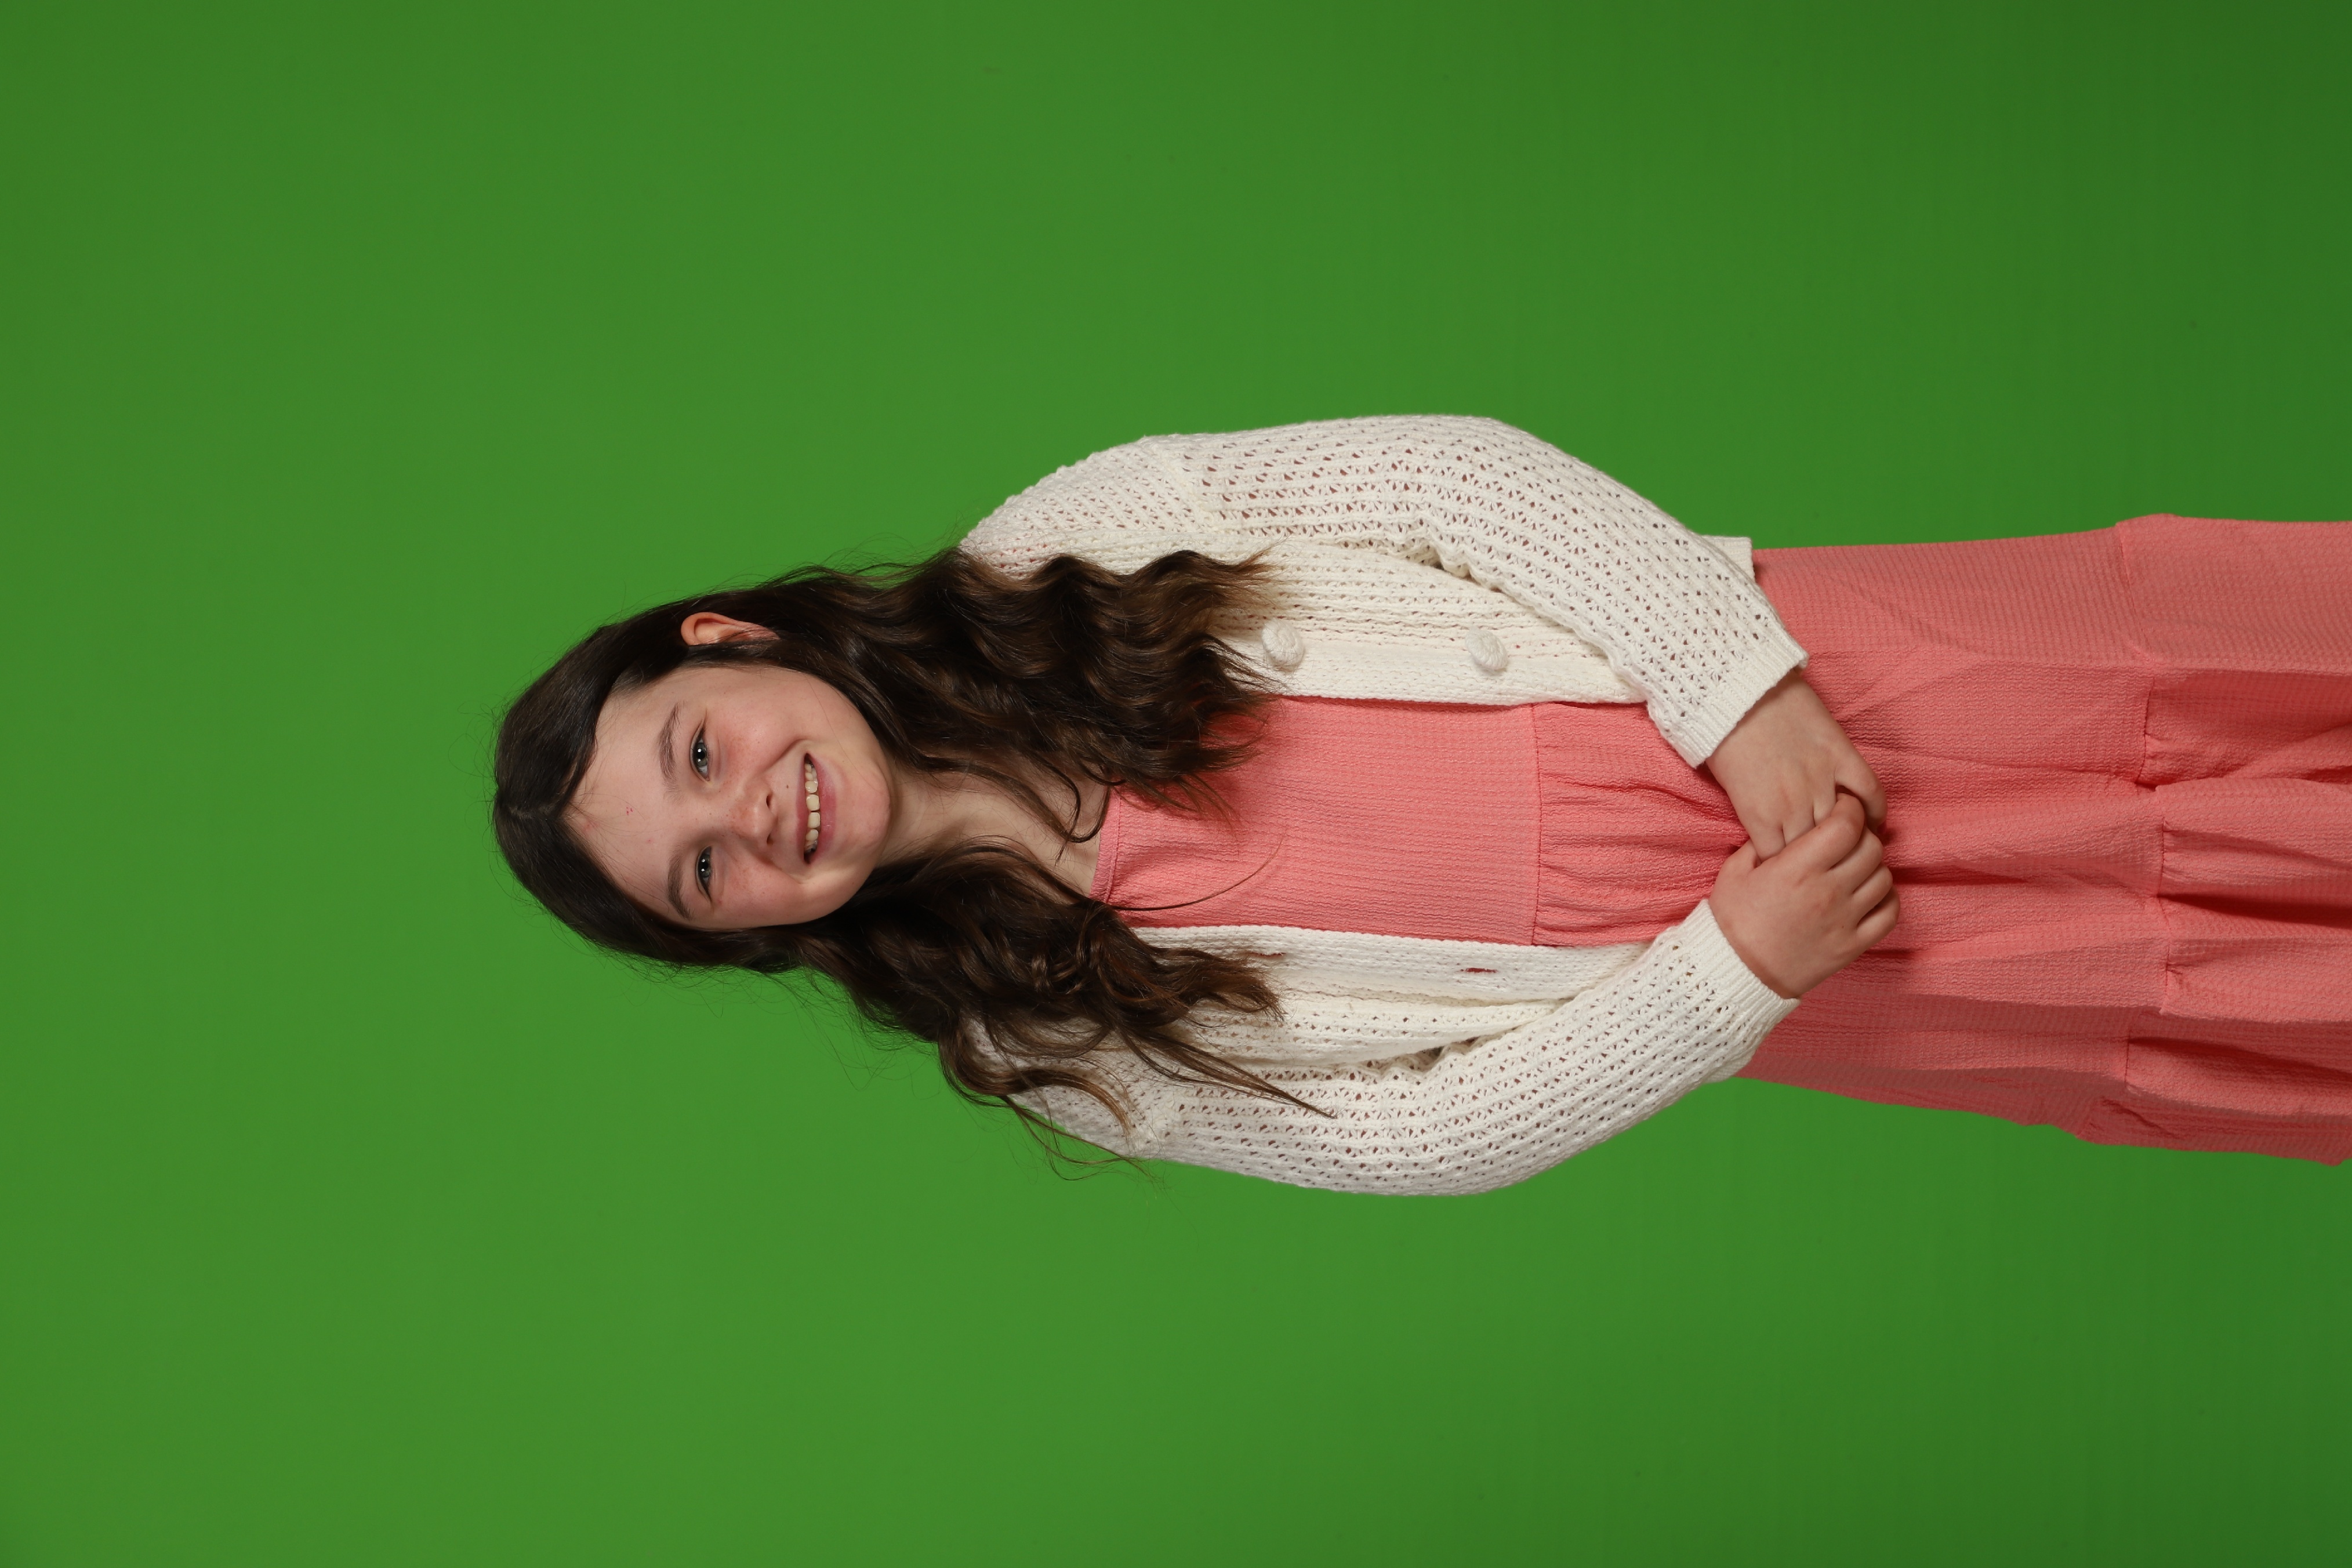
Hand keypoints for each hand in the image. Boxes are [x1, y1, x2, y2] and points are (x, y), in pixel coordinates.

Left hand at [1705, 670, 1885, 858]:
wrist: (1736, 686)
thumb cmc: (1722, 736)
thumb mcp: (1728, 788)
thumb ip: (1754, 818)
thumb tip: (1771, 842)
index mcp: (1759, 816)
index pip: (1782, 863)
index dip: (1787, 868)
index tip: (1791, 868)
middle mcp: (1793, 804)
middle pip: (1816, 852)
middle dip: (1820, 861)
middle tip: (1826, 862)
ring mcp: (1821, 778)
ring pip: (1846, 828)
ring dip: (1850, 839)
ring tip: (1853, 846)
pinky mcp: (1842, 753)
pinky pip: (1870, 792)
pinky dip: (1876, 811)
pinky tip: (1874, 822)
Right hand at [1708, 795, 1899, 998]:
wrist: (1736, 972)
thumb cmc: (1732, 921)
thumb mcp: (1734, 871)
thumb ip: (1761, 843)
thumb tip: (1785, 825)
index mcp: (1797, 869)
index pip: (1846, 826)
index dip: (1850, 809)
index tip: (1843, 807)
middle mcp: (1827, 892)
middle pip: (1872, 848)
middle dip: (1863, 835)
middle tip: (1848, 837)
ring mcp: (1844, 921)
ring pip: (1884, 878)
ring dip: (1873, 866)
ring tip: (1855, 867)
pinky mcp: (1853, 945)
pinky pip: (1890, 913)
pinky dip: (1886, 898)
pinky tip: (1868, 894)